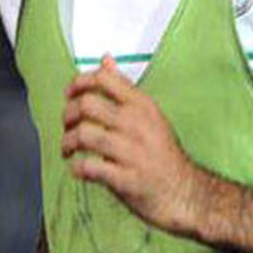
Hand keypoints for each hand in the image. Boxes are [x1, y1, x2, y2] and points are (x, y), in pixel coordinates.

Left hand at [60, 55, 208, 235]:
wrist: (185, 192)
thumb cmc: (162, 154)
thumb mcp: (148, 113)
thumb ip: (123, 89)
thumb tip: (105, 60)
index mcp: (142, 105)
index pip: (103, 79)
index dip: (79, 83)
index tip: (71, 93)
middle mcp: (136, 124)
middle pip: (87, 105)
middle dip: (68, 114)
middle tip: (68, 125)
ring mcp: (131, 152)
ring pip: (84, 134)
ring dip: (68, 142)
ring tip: (69, 150)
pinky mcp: (125, 179)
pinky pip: (89, 167)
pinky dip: (78, 168)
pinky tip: (80, 169)